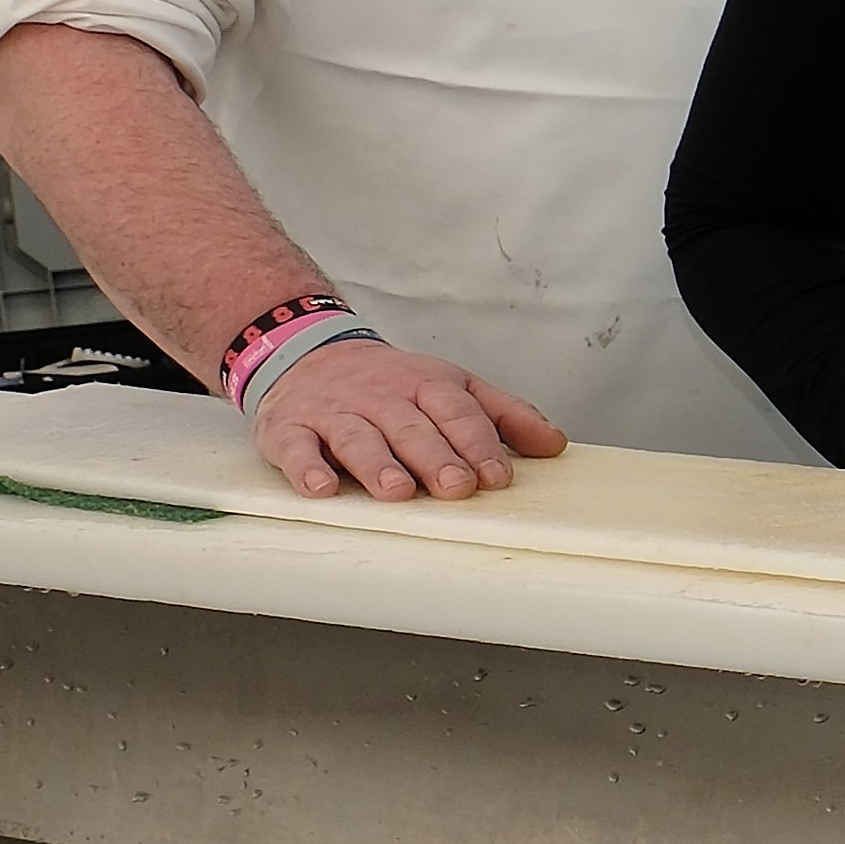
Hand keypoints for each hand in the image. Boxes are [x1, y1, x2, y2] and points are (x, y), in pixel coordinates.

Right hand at [251, 339, 564, 499]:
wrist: (309, 352)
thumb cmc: (393, 384)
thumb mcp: (454, 387)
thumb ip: (505, 414)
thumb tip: (554, 445)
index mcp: (428, 386)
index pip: (458, 413)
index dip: (478, 444)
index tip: (496, 475)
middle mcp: (382, 397)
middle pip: (412, 428)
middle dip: (435, 457)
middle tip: (456, 487)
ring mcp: (335, 412)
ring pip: (358, 438)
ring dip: (378, 465)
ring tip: (398, 491)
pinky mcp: (290, 428)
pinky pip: (297, 447)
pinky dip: (306, 468)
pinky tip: (320, 488)